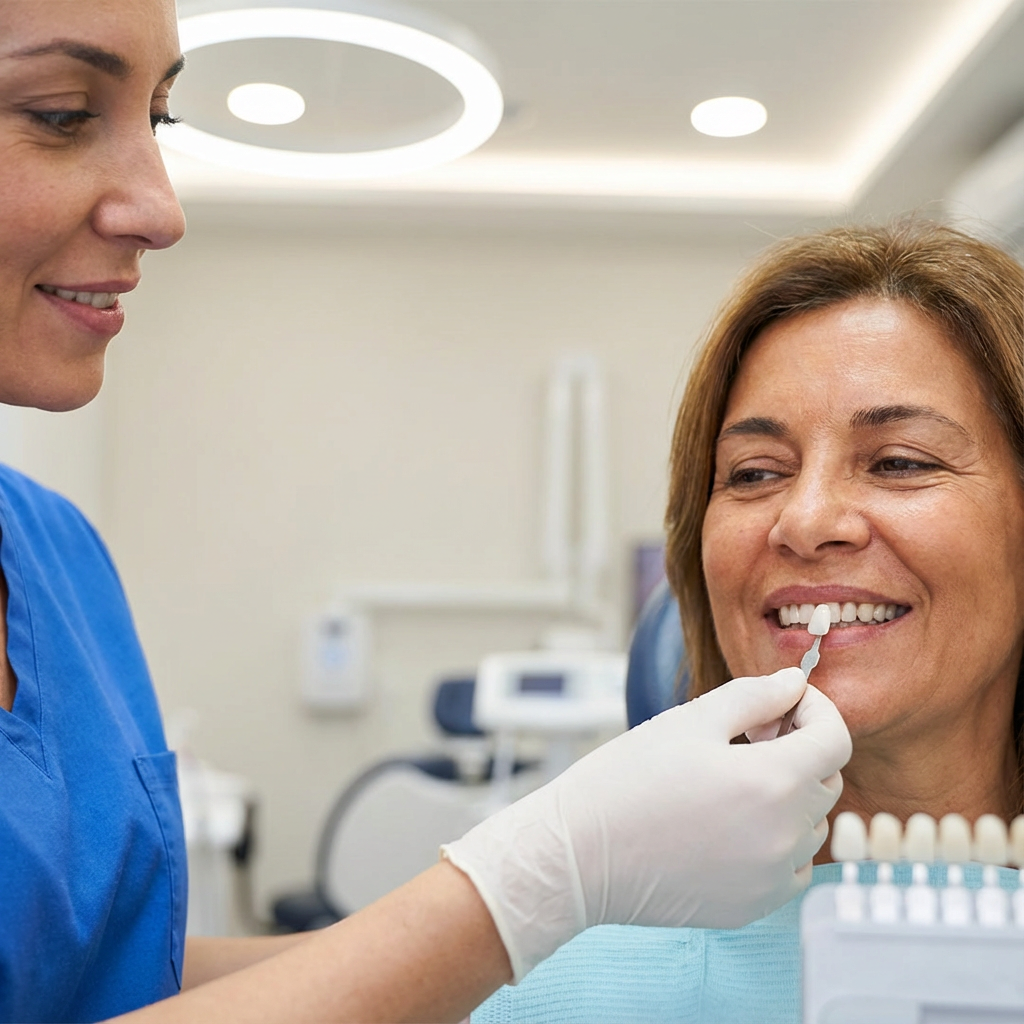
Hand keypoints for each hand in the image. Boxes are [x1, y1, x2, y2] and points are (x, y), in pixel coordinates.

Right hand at [442, 667, 850, 980]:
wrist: (578, 856)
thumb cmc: (626, 780)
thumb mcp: (690, 721)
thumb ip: (754, 697)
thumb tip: (794, 683)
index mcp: (773, 782)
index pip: (836, 739)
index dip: (816, 710)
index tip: (784, 702)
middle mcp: (785, 836)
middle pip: (825, 780)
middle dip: (799, 747)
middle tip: (748, 734)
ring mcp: (771, 878)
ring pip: (810, 824)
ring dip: (788, 794)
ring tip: (731, 778)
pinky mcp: (753, 906)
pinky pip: (791, 866)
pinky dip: (777, 839)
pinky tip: (729, 821)